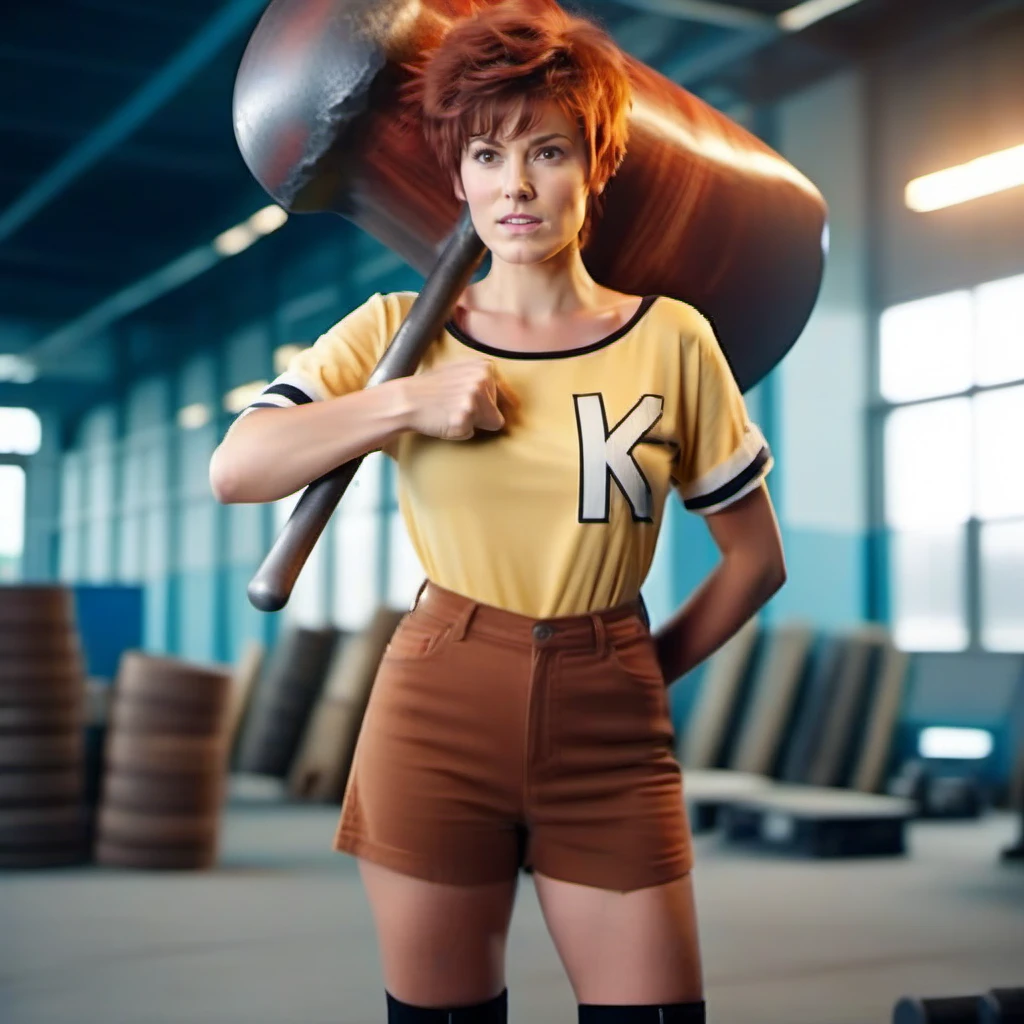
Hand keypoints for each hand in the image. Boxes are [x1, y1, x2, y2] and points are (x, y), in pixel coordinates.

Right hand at [398, 359, 516, 440]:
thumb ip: (484, 378)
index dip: (498, 406)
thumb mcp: (460, 370)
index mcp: (485, 367)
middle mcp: (482, 380)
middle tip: (455, 406)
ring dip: (471, 423)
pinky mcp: (465, 417)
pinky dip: (459, 431)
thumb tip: (514, 400)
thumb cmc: (432, 388)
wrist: (407, 399)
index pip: (506, 396)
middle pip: (497, 412)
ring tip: (450, 412)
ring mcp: (474, 398)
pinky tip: (445, 420)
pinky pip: (471, 433)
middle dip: (480, 414)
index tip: (500, 411)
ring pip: (488, 424)